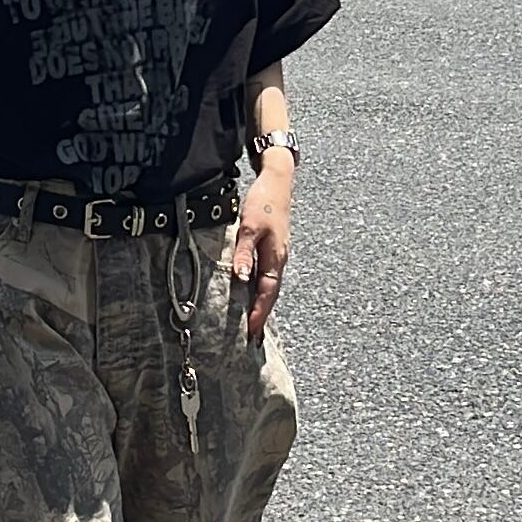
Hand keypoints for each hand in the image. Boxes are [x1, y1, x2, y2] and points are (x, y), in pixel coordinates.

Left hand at [232, 159, 292, 342]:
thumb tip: (242, 278)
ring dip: (261, 305)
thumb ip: (244, 253)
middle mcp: (279, 260)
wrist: (277, 183)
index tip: (251, 333)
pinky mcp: (272, 250)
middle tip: (252, 338)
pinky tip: (252, 296)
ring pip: (269, 287)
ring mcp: (277, 255)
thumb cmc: (263, 203)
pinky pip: (267, 277)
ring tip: (252, 324)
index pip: (267, 294)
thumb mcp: (250, 227)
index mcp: (276, 258)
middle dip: (261, 316)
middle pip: (271, 295)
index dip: (259, 314)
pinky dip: (260, 291)